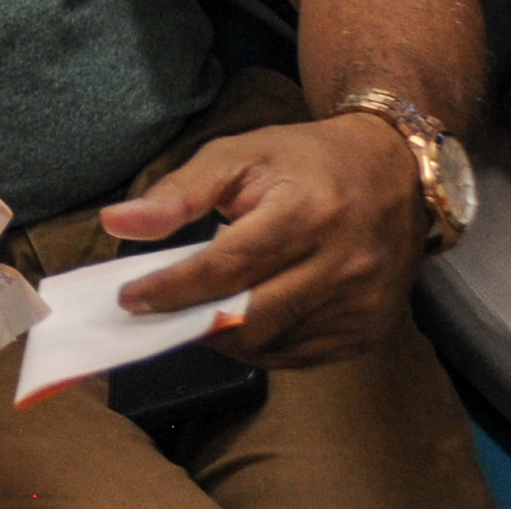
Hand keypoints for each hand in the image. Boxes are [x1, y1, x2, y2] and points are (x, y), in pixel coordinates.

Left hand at [99, 113, 421, 369]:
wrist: (393, 172)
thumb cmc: (305, 160)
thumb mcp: (239, 153)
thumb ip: (178, 192)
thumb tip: (117, 223)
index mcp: (306, 212)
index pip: (227, 267)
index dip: (173, 289)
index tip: (130, 298)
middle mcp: (340, 264)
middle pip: (248, 316)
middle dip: (190, 321)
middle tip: (154, 313)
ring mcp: (360, 303)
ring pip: (271, 345)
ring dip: (223, 338)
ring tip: (195, 311)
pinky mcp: (370, 329)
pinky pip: (299, 357)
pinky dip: (260, 346)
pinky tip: (241, 320)